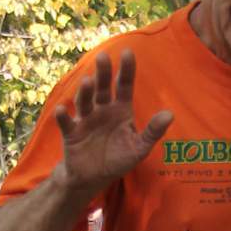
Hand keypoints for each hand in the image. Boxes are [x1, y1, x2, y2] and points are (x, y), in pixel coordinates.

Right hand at [55, 48, 170, 192]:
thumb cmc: (118, 159)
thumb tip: (170, 114)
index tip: (127, 52)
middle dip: (103, 73)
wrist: (93, 178)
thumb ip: (153, 131)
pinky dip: (62, 116)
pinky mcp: (71, 133)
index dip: (126, 70)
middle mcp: (102, 109)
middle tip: (103, 56)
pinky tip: (60, 110)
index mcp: (120, 109)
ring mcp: (85, 119)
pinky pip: (66, 123)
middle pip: (102, 88)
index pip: (124, 86)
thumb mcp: (139, 148)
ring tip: (88, 82)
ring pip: (85, 101)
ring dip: (85, 92)